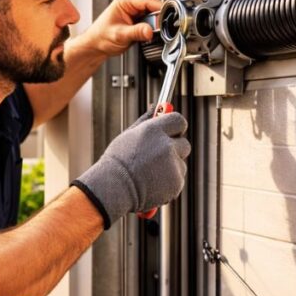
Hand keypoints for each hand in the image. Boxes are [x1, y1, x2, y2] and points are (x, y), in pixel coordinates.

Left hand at [68, 0, 161, 57]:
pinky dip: (152, 27)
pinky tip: (148, 33)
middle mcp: (130, 2)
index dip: (159, 10)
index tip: (166, 19)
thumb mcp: (119, 35)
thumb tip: (150, 30)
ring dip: (155, 24)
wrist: (95, 45)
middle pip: (153, 6)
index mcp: (124, 0)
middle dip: (158, 18)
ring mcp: (134, 10)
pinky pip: (151, 21)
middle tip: (158, 30)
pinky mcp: (137, 18)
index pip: (148, 0)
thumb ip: (136, 32)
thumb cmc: (100, 37)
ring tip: (151, 33)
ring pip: (153, 14)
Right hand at [72, 112, 190, 225]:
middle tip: (158, 157)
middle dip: (175, 149)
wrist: (111, 190)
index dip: (176, 127)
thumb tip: (156, 106)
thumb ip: (146, 121)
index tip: (173, 132)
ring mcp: (173, 165)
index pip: (179, 121)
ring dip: (170, 167)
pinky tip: (151, 185)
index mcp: (153, 130)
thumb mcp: (128, 136)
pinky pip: (178, 180)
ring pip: (180, 164)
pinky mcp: (176, 183)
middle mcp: (166, 146)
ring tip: (149, 174)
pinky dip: (168, 183)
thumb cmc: (117, 162)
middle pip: (184, 143)